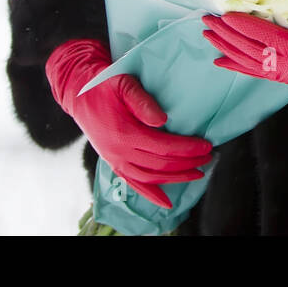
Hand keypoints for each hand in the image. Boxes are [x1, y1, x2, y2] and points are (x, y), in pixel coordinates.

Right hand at [46, 39, 212, 208]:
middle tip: (209, 157)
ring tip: (198, 173)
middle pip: (160, 164)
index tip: (206, 145)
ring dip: (176, 178)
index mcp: (123, 133)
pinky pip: (132, 183)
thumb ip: (142, 101)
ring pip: (150, 177)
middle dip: (187, 163)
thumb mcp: (124, 84)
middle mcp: (118, 152)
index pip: (163, 147)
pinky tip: (166, 202)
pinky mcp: (112, 162)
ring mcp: (114, 160)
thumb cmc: (104, 84)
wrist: (78, 92)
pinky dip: (150, 194)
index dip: (187, 148)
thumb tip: (162, 120)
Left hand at [201, 8, 287, 99]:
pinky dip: (239, 66)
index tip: (222, 14)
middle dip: (226, 37)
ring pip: (251, 63)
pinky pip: (260, 72)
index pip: (266, 40)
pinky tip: (223, 62)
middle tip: (204, 21)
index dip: (243, 27)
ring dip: (227, 50)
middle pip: (251, 52)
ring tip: (207, 36)